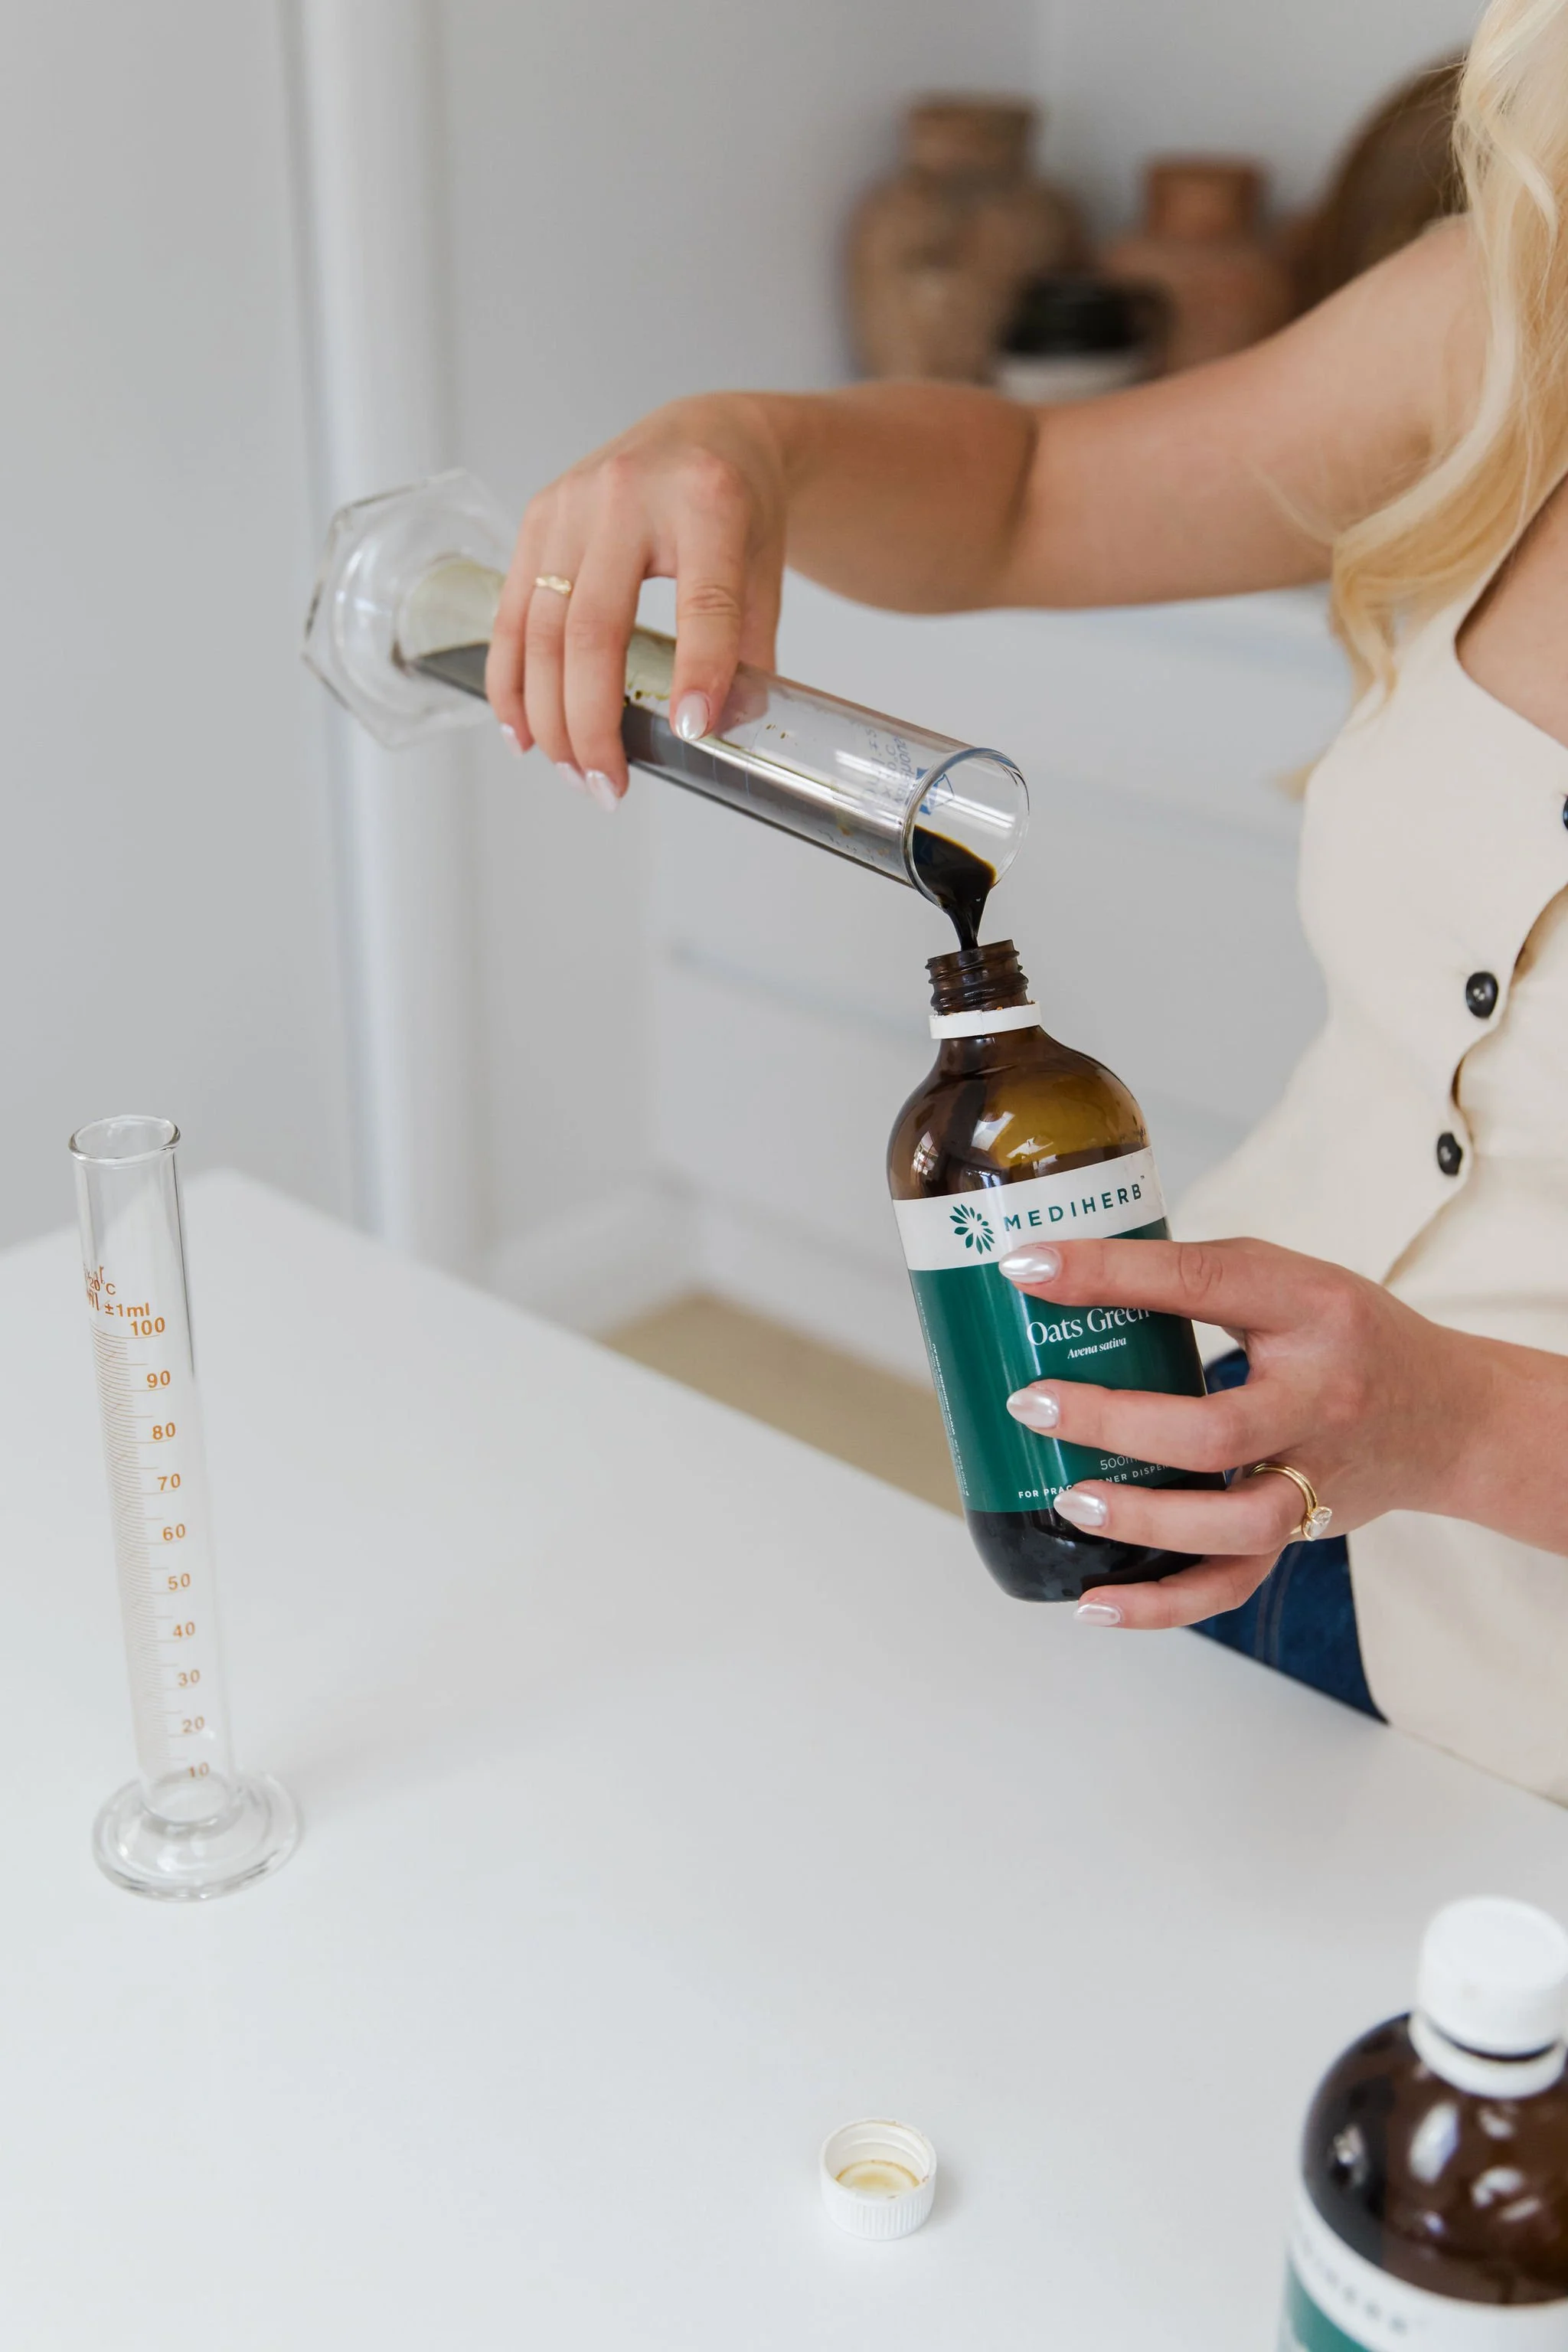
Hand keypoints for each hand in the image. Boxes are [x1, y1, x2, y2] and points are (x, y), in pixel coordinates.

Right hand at [484, 394, 789, 802]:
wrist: (704, 434)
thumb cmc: (738, 506)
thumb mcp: (764, 569)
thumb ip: (747, 651)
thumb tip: (717, 732)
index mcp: (706, 500)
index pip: (702, 599)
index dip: (697, 671)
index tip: (690, 734)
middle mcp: (628, 494)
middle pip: (595, 630)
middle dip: (593, 724)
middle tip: (607, 788)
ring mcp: (570, 503)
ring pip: (542, 631)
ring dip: (548, 717)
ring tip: (571, 773)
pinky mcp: (535, 517)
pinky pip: (511, 613)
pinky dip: (511, 680)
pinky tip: (521, 730)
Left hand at [998, 1235, 1473, 1628]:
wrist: (1450, 1419)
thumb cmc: (1348, 1337)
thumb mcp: (1287, 1282)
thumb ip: (1196, 1281)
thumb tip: (1064, 1277)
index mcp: (1311, 1310)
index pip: (1207, 1281)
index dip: (1113, 1273)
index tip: (1029, 1268)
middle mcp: (1321, 1400)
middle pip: (1219, 1429)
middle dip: (1115, 1420)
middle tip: (1035, 1403)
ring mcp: (1315, 1479)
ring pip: (1236, 1525)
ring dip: (1144, 1520)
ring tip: (1069, 1501)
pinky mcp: (1302, 1533)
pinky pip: (1233, 1582)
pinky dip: (1163, 1602)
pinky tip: (1094, 1604)